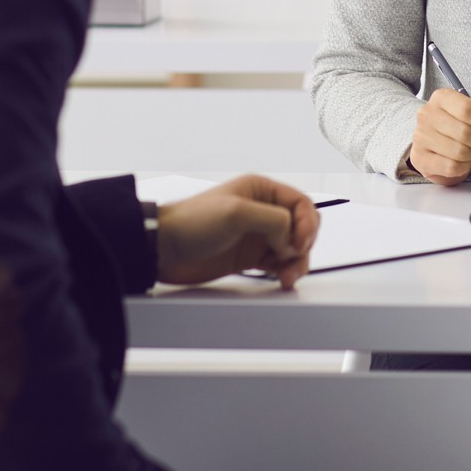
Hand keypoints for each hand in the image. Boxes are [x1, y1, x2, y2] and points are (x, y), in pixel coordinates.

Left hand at [155, 176, 319, 289]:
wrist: (163, 249)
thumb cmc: (192, 222)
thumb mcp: (237, 213)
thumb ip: (274, 221)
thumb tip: (292, 239)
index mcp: (261, 191)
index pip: (301, 204)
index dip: (307, 224)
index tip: (298, 243)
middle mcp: (262, 211)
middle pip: (301, 227)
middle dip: (303, 245)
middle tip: (292, 260)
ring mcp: (256, 235)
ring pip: (292, 248)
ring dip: (296, 262)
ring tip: (287, 277)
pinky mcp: (249, 257)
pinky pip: (278, 263)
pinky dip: (284, 271)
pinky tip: (281, 279)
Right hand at [407, 88, 470, 186]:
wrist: (434, 140)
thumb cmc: (458, 123)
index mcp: (442, 97)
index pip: (468, 109)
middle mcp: (427, 114)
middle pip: (465, 132)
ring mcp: (420, 136)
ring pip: (460, 152)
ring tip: (470, 149)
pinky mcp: (420, 158)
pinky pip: (452, 167)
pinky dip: (463, 167)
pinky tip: (461, 160)